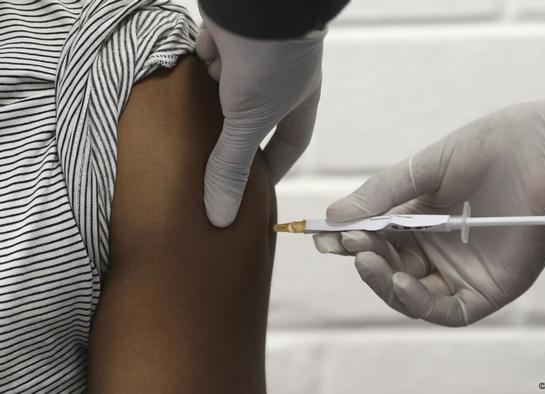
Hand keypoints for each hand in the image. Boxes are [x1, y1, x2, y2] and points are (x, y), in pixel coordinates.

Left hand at [196, 8, 324, 226]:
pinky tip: (180, 88)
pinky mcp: (224, 36)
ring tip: (186, 136)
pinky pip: (207, 61)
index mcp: (298, 100)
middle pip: (253, 119)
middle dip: (233, 140)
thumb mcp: (250, 121)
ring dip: (210, 106)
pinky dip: (196, 72)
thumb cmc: (271, 60)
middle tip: (211, 167)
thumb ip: (232, 167)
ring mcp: (251, 56)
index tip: (255, 188)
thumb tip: (219, 218)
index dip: (275, 166)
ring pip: (226, 90)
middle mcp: (277, 80)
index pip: (290, 142)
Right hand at [314, 88, 544, 325]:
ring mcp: (462, 271)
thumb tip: (332, 218)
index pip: (377, 238)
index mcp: (423, 217)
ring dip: (384, 281)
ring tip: (366, 257)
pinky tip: (400, 280)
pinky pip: (446, 309)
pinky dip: (417, 300)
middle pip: (390, 268)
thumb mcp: (427, 167)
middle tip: (350, 241)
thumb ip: (383, 193)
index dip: (350, 239)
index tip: (324, 234)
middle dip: (365, 257)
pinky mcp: (488, 289)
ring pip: (412, 294)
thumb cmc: (495, 147)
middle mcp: (439, 248)